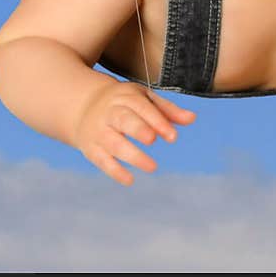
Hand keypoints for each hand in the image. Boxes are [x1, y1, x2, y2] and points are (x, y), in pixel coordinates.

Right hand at [73, 77, 195, 184]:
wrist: (83, 105)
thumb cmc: (123, 103)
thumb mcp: (143, 99)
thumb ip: (167, 110)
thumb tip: (192, 118)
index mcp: (125, 97)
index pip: (142, 107)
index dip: (157, 121)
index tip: (172, 137)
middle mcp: (110, 113)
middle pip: (123, 120)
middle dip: (138, 129)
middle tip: (153, 140)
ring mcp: (99, 131)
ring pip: (114, 143)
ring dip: (132, 155)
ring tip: (152, 166)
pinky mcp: (91, 148)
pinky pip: (102, 161)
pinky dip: (114, 171)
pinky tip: (130, 180)